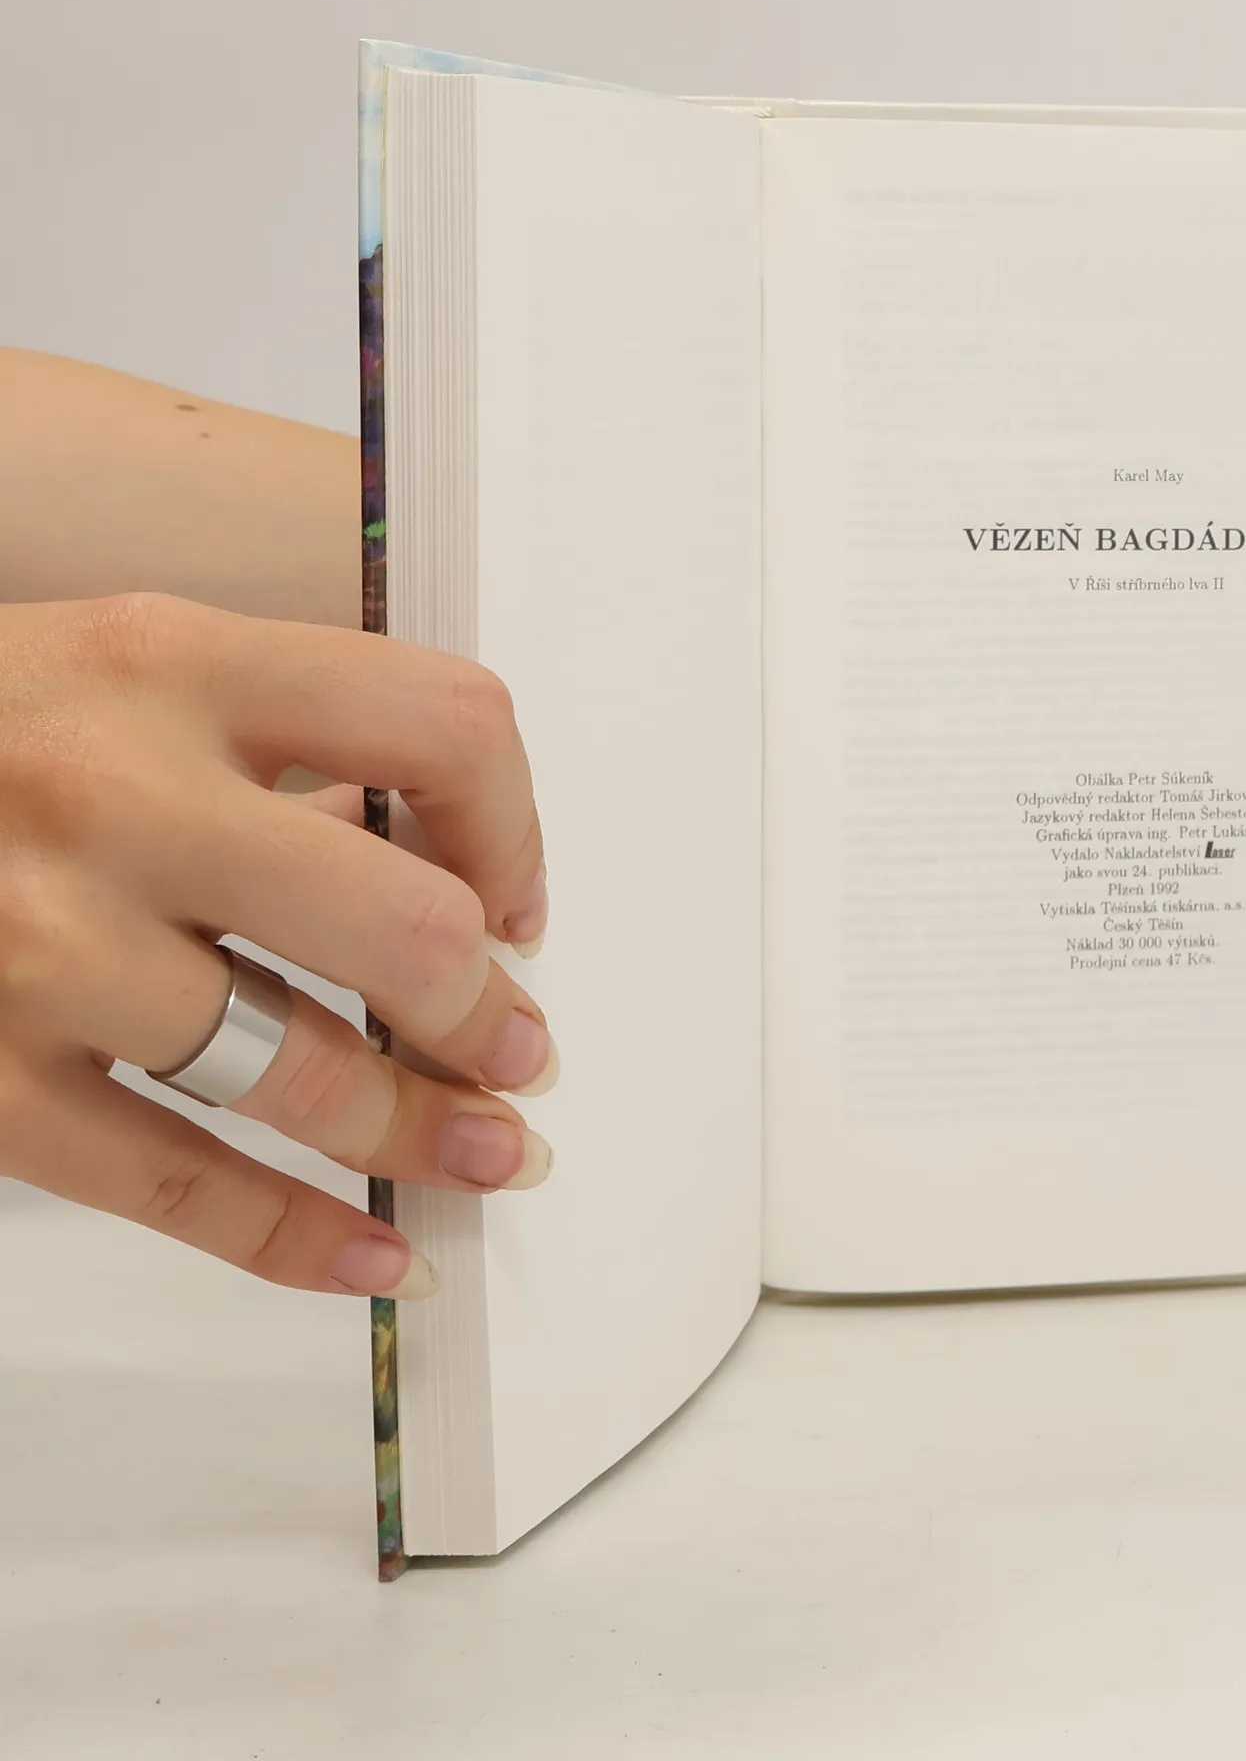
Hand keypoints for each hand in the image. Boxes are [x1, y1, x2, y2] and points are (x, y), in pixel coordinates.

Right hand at [0, 593, 555, 1296]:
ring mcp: (39, 948)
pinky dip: (294, 1238)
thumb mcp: (123, 670)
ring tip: (488, 1156)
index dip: (515, 827)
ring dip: (427, 1131)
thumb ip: (277, 741)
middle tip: (522, 1054)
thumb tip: (449, 865)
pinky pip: (174, 1184)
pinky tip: (374, 1256)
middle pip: (403, 924)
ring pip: (303, 1072)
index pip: (443, 726)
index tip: (516, 900)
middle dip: (488, 1013)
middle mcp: (114, 798)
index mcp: (173, 664)